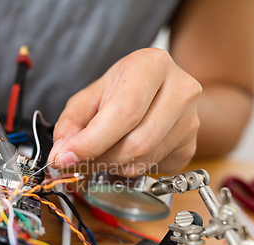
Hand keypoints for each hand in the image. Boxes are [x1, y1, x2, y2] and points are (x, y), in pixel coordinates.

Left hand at [49, 48, 201, 176]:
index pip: (124, 112)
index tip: (66, 157)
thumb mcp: (89, 97)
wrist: (159, 91)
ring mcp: (191, 120)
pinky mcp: (191, 145)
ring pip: (143, 161)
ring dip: (112, 166)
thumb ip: (70, 124)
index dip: (92, 141)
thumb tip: (61, 155)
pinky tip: (124, 151)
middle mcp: (180, 90)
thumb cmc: (121, 90)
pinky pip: (153, 169)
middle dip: (99, 159)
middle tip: (78, 160)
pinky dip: (130, 168)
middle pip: (136, 142)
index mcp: (152, 66)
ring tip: (101, 152)